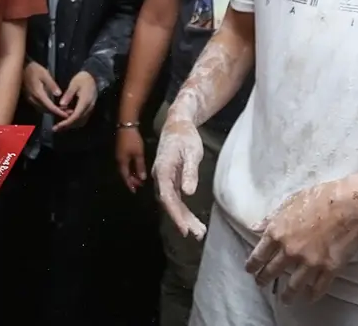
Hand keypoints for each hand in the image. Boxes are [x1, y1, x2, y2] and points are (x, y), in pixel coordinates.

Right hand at [23, 61, 68, 120]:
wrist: (21, 67)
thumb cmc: (33, 69)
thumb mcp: (44, 74)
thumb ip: (52, 85)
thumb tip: (59, 94)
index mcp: (38, 94)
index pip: (50, 107)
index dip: (59, 112)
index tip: (67, 115)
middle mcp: (34, 99)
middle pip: (46, 110)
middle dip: (57, 113)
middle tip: (68, 113)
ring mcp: (30, 99)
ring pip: (42, 109)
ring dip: (52, 111)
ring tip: (62, 110)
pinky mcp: (29, 98)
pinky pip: (39, 106)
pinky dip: (47, 108)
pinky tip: (53, 105)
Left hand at [53, 70, 96, 131]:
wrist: (92, 76)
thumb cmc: (82, 79)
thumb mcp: (74, 84)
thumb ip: (68, 95)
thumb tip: (61, 105)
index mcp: (85, 101)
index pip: (76, 115)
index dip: (67, 122)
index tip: (58, 126)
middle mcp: (89, 107)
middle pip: (78, 121)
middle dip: (67, 126)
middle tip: (56, 128)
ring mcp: (90, 109)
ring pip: (81, 121)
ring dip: (71, 124)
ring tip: (59, 125)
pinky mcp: (89, 109)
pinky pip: (82, 118)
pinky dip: (74, 121)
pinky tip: (66, 119)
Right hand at [116, 126, 147, 191]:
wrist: (126, 126)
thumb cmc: (133, 140)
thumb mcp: (138, 154)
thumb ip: (140, 166)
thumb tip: (142, 178)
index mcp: (122, 162)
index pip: (125, 176)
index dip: (130, 184)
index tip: (134, 191)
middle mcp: (119, 160)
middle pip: (124, 173)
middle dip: (131, 180)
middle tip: (139, 185)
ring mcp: (120, 155)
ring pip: (125, 168)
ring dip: (131, 174)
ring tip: (139, 178)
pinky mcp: (121, 151)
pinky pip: (125, 163)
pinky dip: (131, 168)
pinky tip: (136, 168)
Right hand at [153, 118, 205, 238]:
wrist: (178, 124)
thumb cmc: (185, 136)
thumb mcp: (192, 152)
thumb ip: (189, 172)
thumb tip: (188, 193)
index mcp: (163, 169)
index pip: (167, 197)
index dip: (176, 214)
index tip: (185, 228)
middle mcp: (160, 176)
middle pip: (169, 203)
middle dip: (182, 220)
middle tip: (198, 234)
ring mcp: (163, 179)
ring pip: (171, 202)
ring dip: (183, 217)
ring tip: (198, 231)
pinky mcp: (169, 179)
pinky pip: (174, 198)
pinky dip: (182, 210)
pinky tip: (191, 219)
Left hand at [245, 177, 357, 302]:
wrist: (349, 204)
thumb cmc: (320, 197)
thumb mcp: (290, 202)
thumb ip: (271, 218)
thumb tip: (255, 227)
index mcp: (278, 232)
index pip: (259, 254)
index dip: (252, 264)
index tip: (250, 270)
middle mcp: (290, 250)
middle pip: (272, 271)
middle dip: (264, 279)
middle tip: (261, 283)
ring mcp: (309, 261)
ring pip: (293, 285)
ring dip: (287, 294)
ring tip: (285, 299)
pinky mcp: (329, 268)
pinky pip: (318, 287)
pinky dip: (313, 295)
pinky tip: (310, 298)